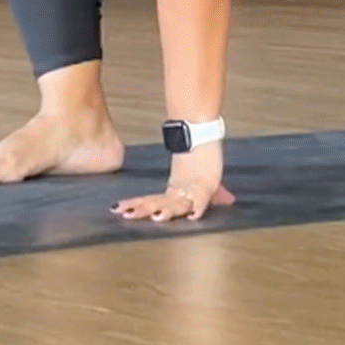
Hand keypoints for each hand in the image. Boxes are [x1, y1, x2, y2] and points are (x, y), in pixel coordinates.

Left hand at [113, 145, 233, 221]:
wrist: (198, 127)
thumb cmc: (202, 151)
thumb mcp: (206, 178)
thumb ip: (209, 194)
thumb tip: (226, 199)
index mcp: (176, 188)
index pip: (154, 200)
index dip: (138, 205)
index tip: (118, 208)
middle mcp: (181, 189)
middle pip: (160, 202)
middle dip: (143, 209)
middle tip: (126, 213)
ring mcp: (193, 187)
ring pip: (176, 202)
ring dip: (166, 210)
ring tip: (155, 216)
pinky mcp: (207, 184)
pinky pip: (203, 198)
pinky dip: (199, 207)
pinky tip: (193, 216)